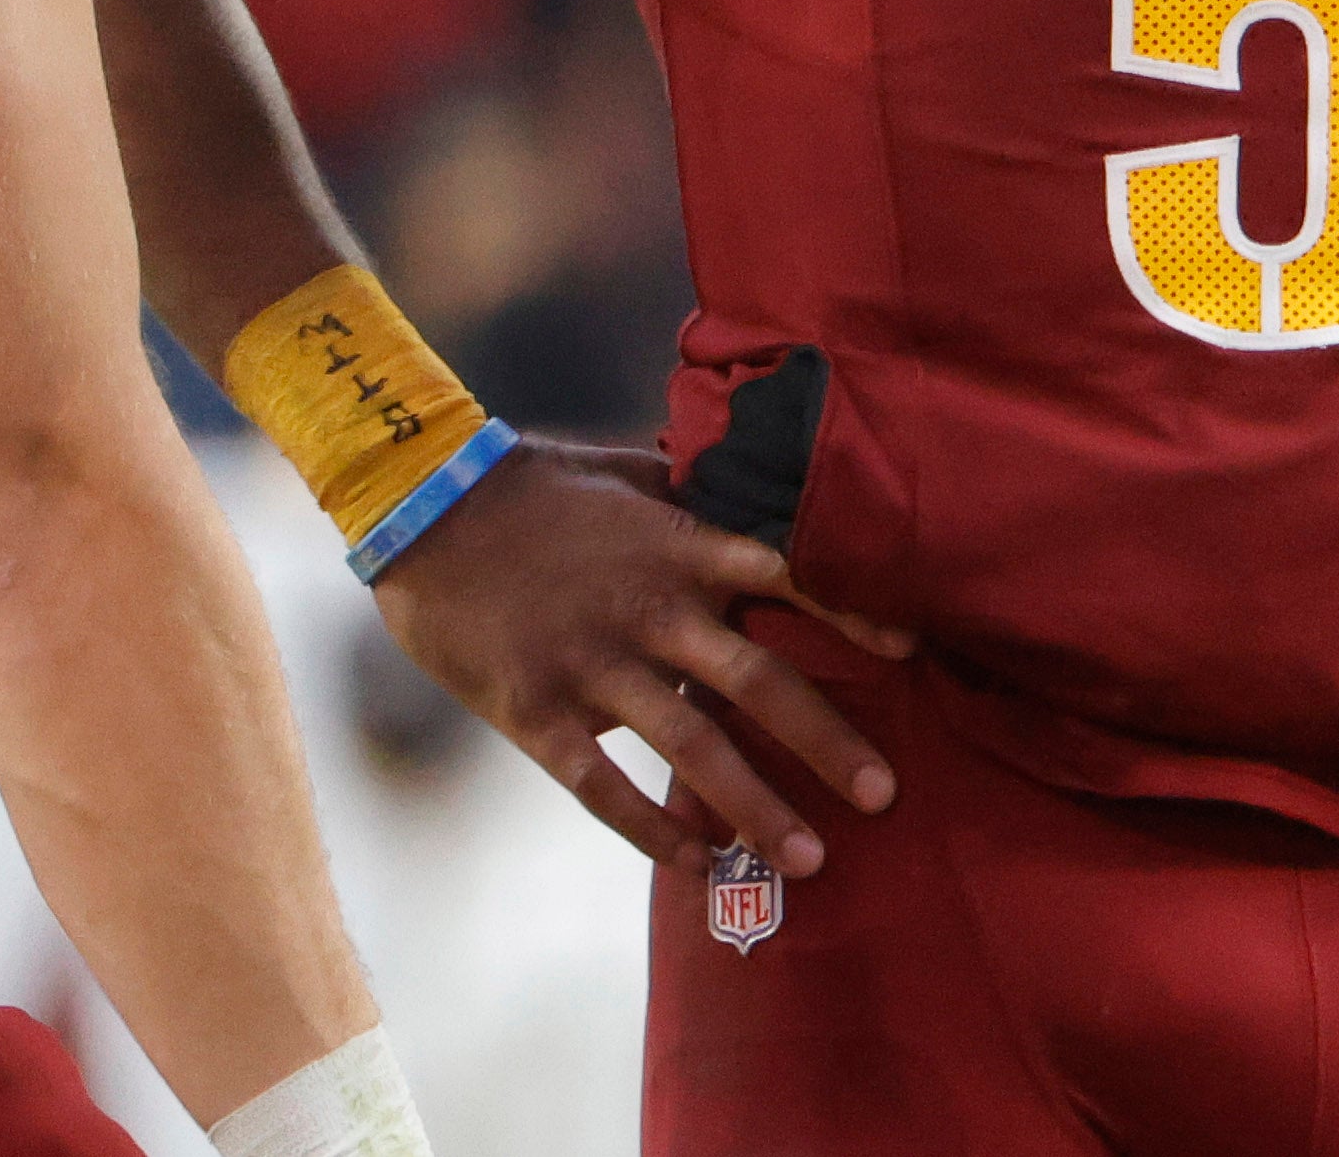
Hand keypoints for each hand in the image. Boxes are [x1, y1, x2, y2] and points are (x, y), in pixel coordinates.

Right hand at [366, 436, 912, 876]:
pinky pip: (603, 789)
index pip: (790, 576)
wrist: (426, 509)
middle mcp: (652, 609)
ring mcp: (595, 665)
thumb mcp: (631, 473)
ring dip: (757, 806)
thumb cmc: (538, 488)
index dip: (854, 613)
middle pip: (760, 682)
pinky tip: (698, 865)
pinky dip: (653, 830)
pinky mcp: (538, 713)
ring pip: (693, 748)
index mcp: (681, 545)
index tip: (913, 654)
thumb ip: (699, 494)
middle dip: (828, 743)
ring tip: (811, 859)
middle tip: (885, 796)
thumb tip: (767, 488)